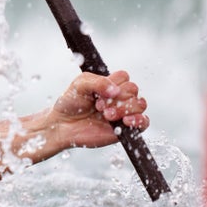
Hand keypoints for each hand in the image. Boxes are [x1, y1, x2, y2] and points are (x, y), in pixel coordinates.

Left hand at [35, 70, 149, 153]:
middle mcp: (119, 97)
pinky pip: (144, 123)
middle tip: (99, 106)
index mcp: (110, 84)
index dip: (113, 84)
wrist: (63, 125)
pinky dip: (139, 120)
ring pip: (140, 104)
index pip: (124, 77)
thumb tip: (116, 90)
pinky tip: (126, 121)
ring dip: (124, 108)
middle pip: (133, 90)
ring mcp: (124, 112)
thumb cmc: (70, 103)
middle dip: (116, 98)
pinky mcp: (125, 128)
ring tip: (107, 115)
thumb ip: (98, 82)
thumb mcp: (79, 85)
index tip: (97, 94)